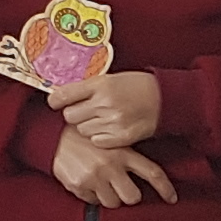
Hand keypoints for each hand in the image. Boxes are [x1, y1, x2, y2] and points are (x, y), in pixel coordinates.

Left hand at [45, 67, 166, 150]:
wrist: (165, 98)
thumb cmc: (136, 86)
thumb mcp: (110, 78)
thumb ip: (87, 88)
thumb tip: (61, 96)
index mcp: (100, 84)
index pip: (64, 94)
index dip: (55, 100)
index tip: (55, 102)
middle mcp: (105, 103)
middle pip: (70, 116)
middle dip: (74, 114)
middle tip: (84, 111)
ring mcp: (114, 121)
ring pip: (81, 130)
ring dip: (86, 126)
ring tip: (100, 119)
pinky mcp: (122, 137)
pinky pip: (97, 141)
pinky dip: (99, 137)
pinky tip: (107, 129)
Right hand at [49, 127, 177, 208]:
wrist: (52, 134)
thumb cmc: (85, 136)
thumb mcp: (109, 138)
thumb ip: (127, 154)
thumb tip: (147, 175)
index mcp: (122, 152)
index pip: (152, 173)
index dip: (165, 188)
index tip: (172, 199)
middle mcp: (110, 166)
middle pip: (133, 197)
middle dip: (129, 195)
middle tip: (121, 188)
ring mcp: (94, 177)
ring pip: (113, 203)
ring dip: (110, 197)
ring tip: (101, 184)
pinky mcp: (78, 186)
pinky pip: (93, 202)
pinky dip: (92, 196)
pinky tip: (87, 182)